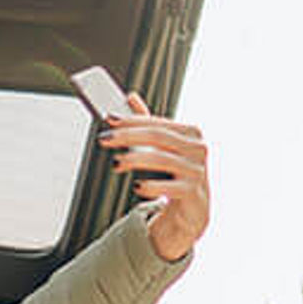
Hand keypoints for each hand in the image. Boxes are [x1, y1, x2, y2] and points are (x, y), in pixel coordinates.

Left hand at [100, 96, 208, 260]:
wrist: (194, 206)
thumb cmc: (176, 172)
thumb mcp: (164, 146)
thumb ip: (148, 123)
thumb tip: (130, 97)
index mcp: (190, 132)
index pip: (156, 123)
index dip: (131, 120)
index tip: (109, 118)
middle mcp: (197, 148)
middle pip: (158, 137)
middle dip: (128, 136)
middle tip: (105, 139)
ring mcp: (197, 170)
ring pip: (162, 159)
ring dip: (135, 159)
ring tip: (116, 163)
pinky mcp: (193, 192)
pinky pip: (169, 187)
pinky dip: (150, 186)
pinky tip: (137, 186)